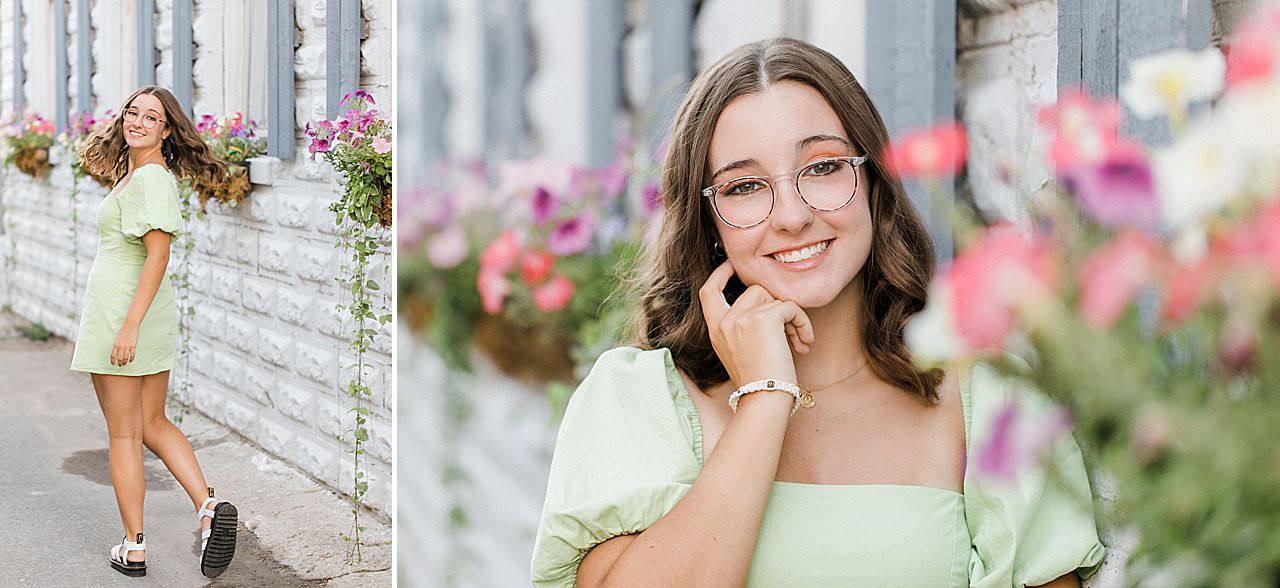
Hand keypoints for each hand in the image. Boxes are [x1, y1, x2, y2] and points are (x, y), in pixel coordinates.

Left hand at [111, 324, 138, 366]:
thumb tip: (117, 352)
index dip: (112, 361)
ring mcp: (127, 346)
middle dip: (119, 363)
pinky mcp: (133, 346)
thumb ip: (117, 345)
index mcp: (115, 345)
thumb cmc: (123, 331)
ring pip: (125, 357)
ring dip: (125, 362)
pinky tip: (130, 361)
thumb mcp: (117, 338)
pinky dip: (131, 359)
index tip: (113, 364)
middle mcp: (121, 346)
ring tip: (125, 364)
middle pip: (119, 358)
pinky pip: (132, 355)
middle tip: (120, 365)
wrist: (130, 326)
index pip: (113, 355)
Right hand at [698, 260, 814, 387]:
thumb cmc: (759, 382)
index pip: (709, 291)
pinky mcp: (764, 319)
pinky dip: (802, 322)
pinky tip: (804, 344)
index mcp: (715, 329)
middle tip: (790, 332)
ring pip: (774, 298)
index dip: (720, 275)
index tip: (732, 266)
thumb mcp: (739, 352)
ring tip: (798, 341)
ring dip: (792, 317)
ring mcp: (742, 318)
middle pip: (754, 291)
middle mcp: (725, 321)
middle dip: (776, 307)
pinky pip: (790, 306)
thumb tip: (770, 305)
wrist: (764, 398)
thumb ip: (743, 327)